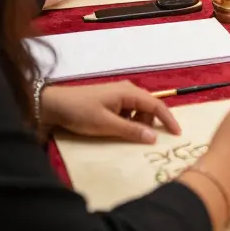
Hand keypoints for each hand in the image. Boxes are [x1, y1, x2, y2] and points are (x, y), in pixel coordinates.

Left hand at [41, 81, 180, 142]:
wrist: (53, 105)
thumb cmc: (80, 112)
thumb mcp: (106, 124)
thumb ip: (131, 131)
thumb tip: (154, 137)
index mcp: (129, 92)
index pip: (157, 105)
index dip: (168, 119)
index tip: (177, 134)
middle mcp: (127, 90)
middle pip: (148, 108)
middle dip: (149, 124)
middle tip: (143, 140)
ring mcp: (118, 95)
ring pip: (137, 111)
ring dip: (137, 124)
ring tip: (125, 136)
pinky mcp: (109, 101)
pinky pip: (127, 112)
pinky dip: (127, 122)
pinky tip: (117, 131)